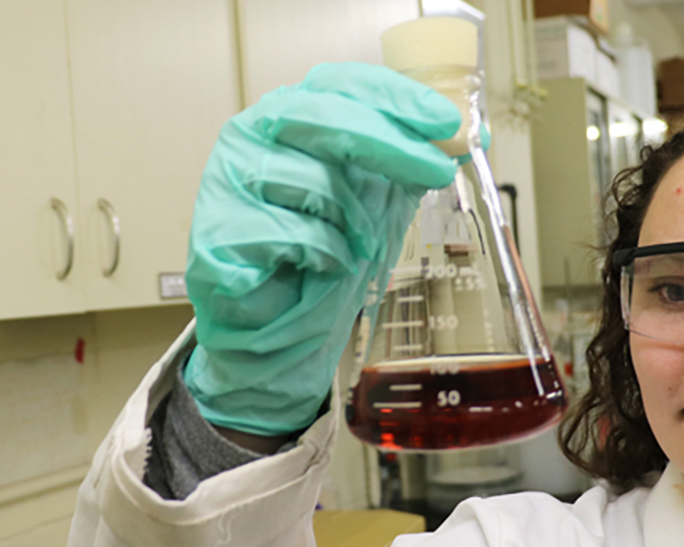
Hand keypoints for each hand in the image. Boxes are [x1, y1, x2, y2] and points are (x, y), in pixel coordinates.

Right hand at [182, 63, 460, 435]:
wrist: (276, 325)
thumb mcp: (377, 199)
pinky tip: (316, 267)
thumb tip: (466, 135)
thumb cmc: (320, 254)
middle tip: (437, 170)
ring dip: (354, 222)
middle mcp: (251, 135)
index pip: (341, 84)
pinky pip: (295, 234)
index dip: (396, 99)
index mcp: (288, 114)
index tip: (445, 122)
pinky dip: (324, 256)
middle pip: (327, 118)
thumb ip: (408, 163)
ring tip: (351, 247)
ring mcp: (227, 180)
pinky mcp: (218, 232)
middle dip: (392, 145)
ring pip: (317, 182)